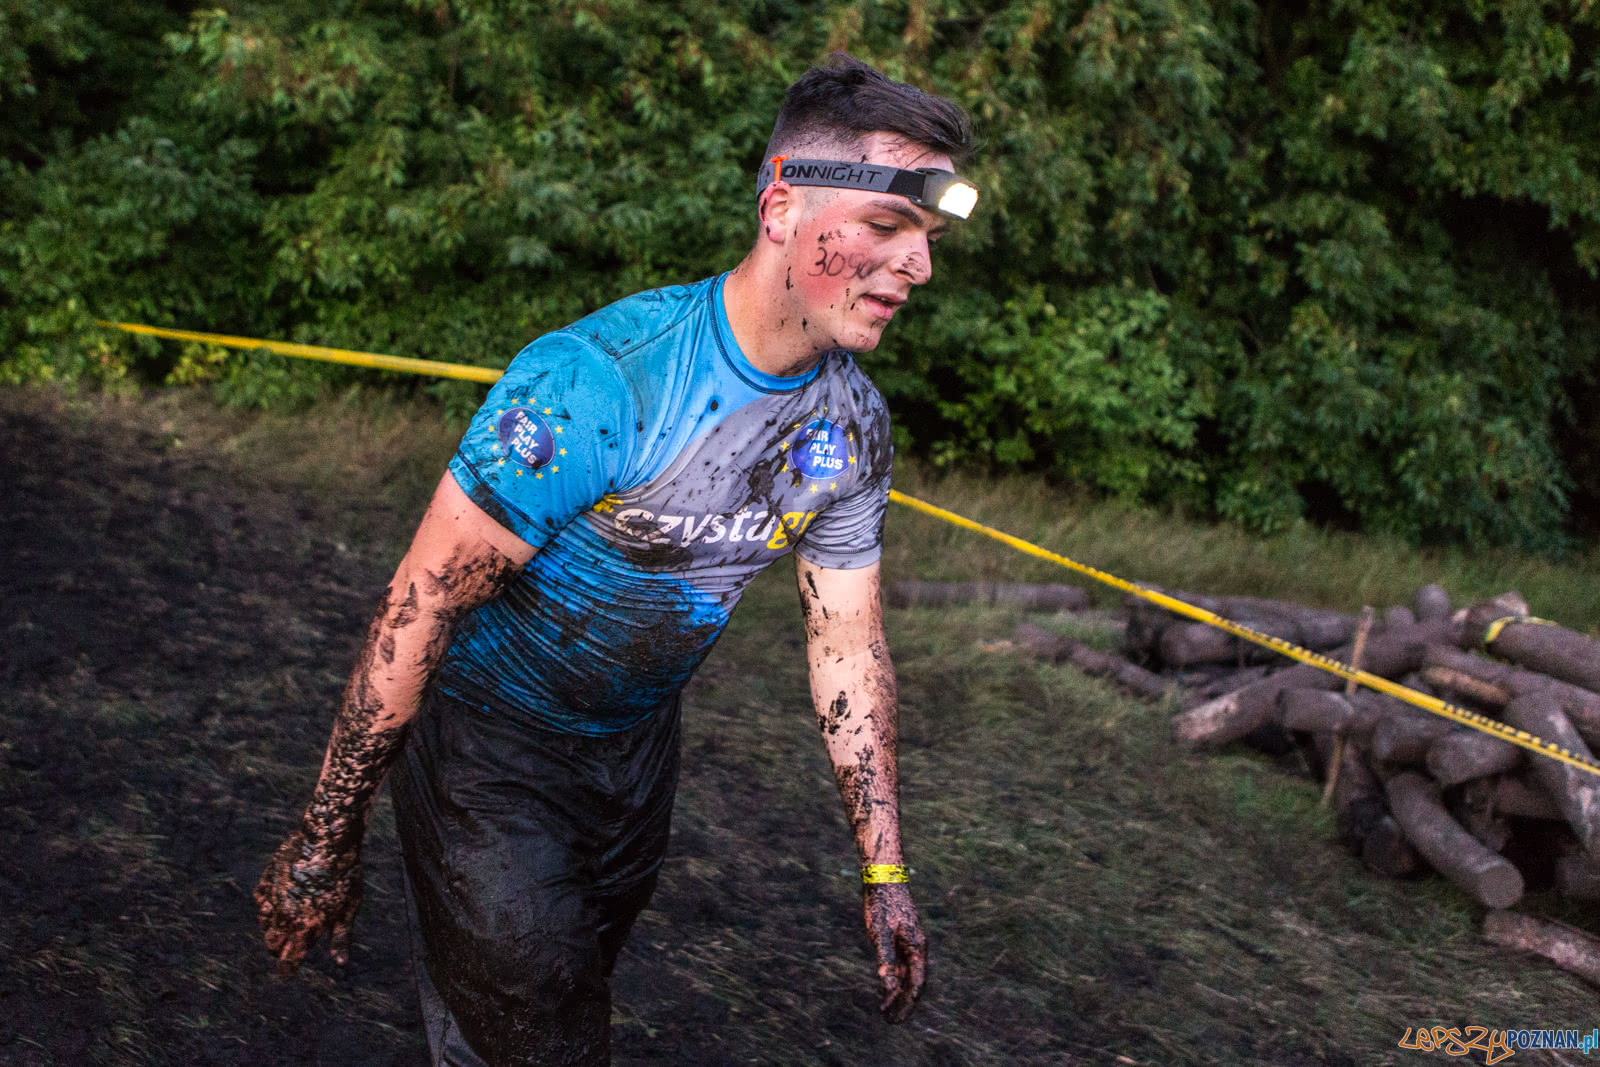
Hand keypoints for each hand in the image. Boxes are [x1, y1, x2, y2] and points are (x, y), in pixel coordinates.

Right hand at [253, 828, 362, 974]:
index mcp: (305, 927)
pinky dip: (266, 905)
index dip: (287, 970)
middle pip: (272, 944)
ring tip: (285, 925)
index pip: (288, 961)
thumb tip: (340, 962)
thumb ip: (341, 936)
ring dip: (272, 928)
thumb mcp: (349, 907)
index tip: (287, 974)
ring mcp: (272, 897)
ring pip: (264, 924)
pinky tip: (276, 902)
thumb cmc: (346, 874)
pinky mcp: (267, 879)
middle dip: (279, 948)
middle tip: (290, 945)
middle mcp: (284, 916)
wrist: (328, 839)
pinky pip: (260, 900)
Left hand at [862, 881, 926, 1022]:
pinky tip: (884, 984)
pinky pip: (902, 963)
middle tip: (889, 1021)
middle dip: (903, 1003)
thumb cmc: (881, 905)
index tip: (894, 1020)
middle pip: (914, 982)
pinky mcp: (901, 935)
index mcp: (917, 948)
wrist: (883, 876)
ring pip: (908, 973)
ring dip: (898, 991)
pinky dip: (895, 977)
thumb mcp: (880, 935)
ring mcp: (910, 941)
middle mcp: (917, 946)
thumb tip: (888, 989)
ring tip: (884, 1008)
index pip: (917, 985)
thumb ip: (885, 962)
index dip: (906, 1005)